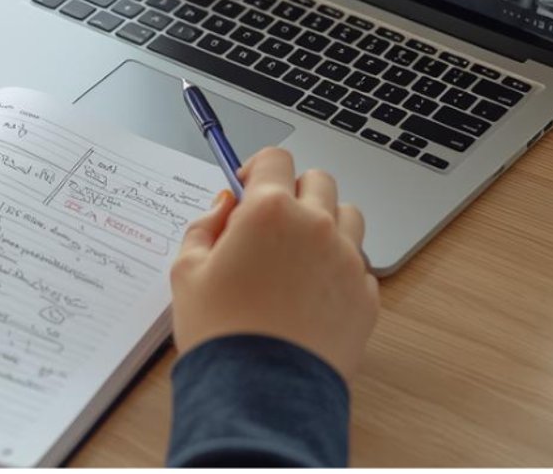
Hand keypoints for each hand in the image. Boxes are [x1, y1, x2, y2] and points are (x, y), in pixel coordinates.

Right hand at [169, 147, 379, 380]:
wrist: (261, 392)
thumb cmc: (220, 332)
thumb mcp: (186, 271)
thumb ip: (205, 226)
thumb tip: (225, 207)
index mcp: (270, 210)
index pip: (275, 158)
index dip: (257, 168)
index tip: (248, 187)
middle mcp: (317, 226)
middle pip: (318, 180)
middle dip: (294, 191)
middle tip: (269, 222)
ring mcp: (347, 261)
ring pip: (347, 217)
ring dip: (324, 222)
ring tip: (295, 254)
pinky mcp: (366, 296)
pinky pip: (358, 264)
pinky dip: (338, 266)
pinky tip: (311, 291)